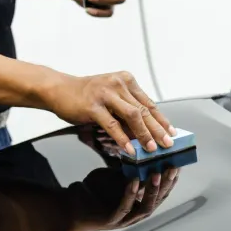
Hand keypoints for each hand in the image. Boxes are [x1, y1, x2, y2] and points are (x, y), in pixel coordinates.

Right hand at [46, 71, 176, 155]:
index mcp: (126, 80)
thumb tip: (144, 132)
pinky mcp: (93, 106)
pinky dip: (122, 139)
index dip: (161, 119)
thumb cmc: (86, 95)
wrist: (59, 89)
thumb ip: (126, 110)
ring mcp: (106, 94)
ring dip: (143, 134)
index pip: (148, 103)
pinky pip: (112, 125)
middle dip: (158, 129)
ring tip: (151, 148)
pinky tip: (129, 150)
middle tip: (168, 143)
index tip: (172, 132)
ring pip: (132, 116)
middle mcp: (118, 84)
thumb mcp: (111, 97)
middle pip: (143, 110)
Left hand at [66, 167, 179, 230]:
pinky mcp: (111, 220)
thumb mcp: (117, 176)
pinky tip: (133, 181)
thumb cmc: (96, 190)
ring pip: (145, 207)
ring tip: (156, 174)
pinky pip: (124, 207)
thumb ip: (131, 168)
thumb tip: (143, 149)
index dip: (172, 178)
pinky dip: (130, 194)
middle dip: (166, 183)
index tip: (179, 162)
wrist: (72, 206)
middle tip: (173, 166)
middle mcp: (137, 213)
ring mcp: (125, 219)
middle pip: (158, 199)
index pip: (162, 191)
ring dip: (151, 190)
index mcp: (141, 202)